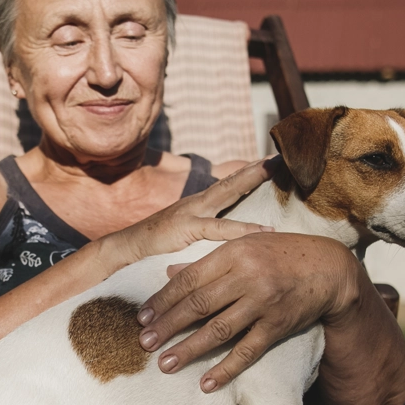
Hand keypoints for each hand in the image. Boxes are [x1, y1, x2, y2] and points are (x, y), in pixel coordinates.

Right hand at [96, 161, 272, 269]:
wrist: (124, 249)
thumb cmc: (153, 248)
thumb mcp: (184, 236)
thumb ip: (202, 233)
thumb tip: (224, 239)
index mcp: (198, 205)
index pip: (228, 185)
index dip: (248, 173)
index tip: (269, 162)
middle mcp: (197, 203)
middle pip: (231, 181)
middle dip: (255, 168)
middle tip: (279, 155)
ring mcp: (192, 213)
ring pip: (227, 192)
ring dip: (250, 180)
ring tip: (272, 170)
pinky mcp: (187, 228)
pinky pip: (220, 228)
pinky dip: (243, 229)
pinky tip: (263, 229)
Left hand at [135, 232, 364, 391]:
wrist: (328, 267)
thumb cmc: (280, 254)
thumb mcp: (243, 245)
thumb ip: (206, 261)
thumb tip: (169, 274)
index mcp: (233, 254)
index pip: (189, 280)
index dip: (163, 300)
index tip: (141, 318)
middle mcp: (246, 277)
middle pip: (199, 305)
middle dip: (168, 326)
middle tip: (144, 344)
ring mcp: (263, 303)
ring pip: (219, 330)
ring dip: (189, 349)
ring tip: (165, 364)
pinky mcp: (278, 325)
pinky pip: (247, 350)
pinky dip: (226, 368)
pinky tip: (206, 383)